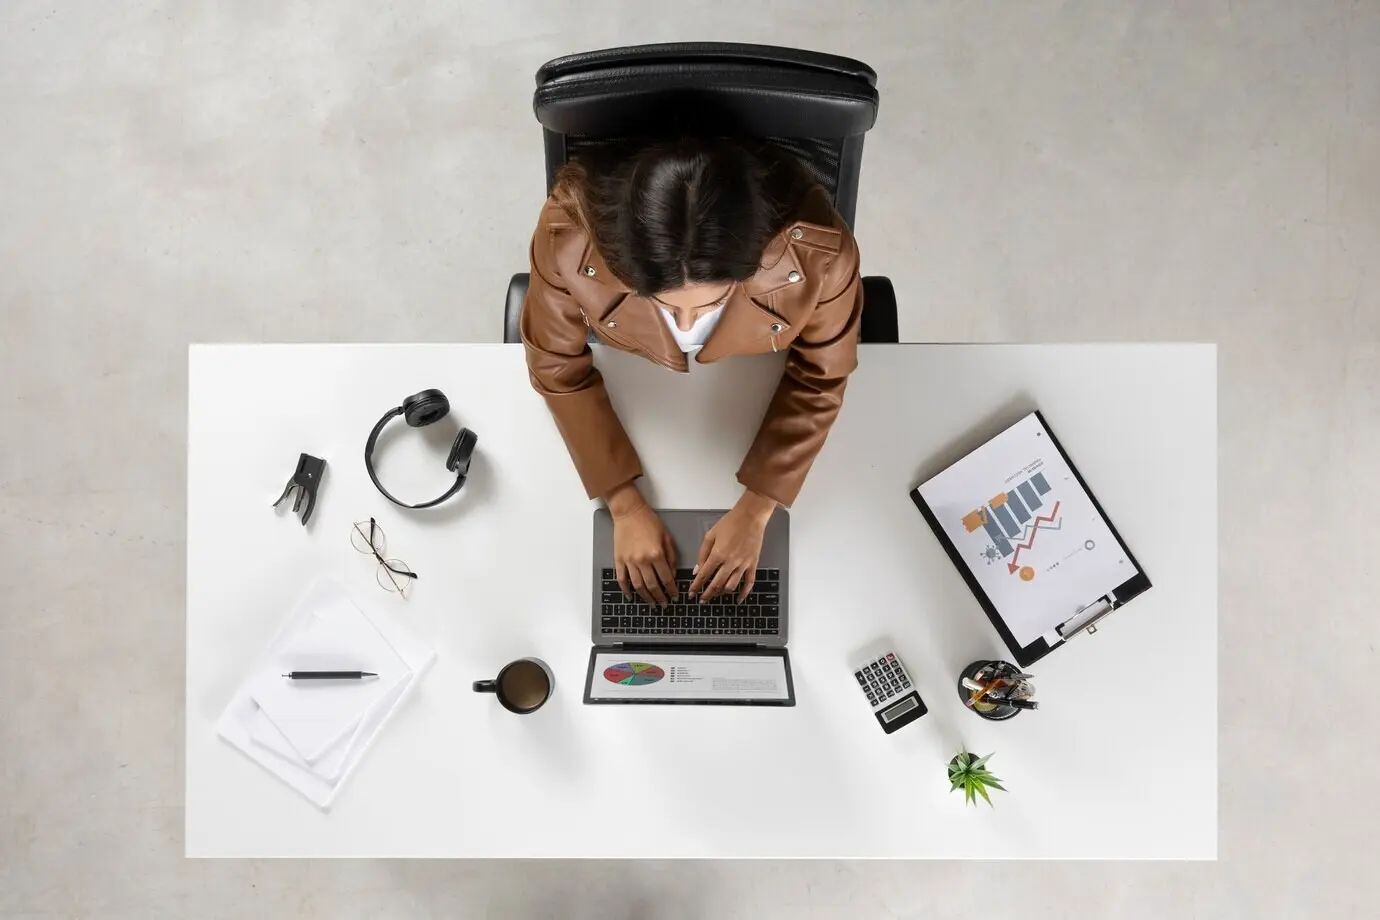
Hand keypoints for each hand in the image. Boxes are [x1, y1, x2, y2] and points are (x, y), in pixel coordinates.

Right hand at [608, 485, 677, 606]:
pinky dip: (626, 590)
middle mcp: (642, 560)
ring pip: (637, 586)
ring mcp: (628, 561)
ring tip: (651, 603)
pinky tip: (631, 596)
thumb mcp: (666, 537)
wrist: (629, 512)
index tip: (674, 596)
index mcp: (656, 554)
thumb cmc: (649, 522)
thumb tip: (672, 575)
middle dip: (659, 597)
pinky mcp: (618, 560)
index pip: (666, 578)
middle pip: (652, 585)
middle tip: (664, 604)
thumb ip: (671, 557)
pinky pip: (621, 579)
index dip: (671, 590)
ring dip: (645, 597)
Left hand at [689, 490, 777, 603]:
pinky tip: (739, 600)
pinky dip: (744, 593)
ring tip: (716, 595)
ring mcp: (743, 564)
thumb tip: (697, 570)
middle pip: (716, 584)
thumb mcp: (710, 535)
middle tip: (702, 599)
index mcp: (717, 554)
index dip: (696, 586)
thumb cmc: (730, 523)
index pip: (704, 575)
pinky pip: (749, 582)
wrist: (751, 516)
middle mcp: (730, 562)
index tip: (692, 594)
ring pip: (731, 586)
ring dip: (721, 593)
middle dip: (707, 594)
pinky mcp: (753, 564)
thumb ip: (702, 554)